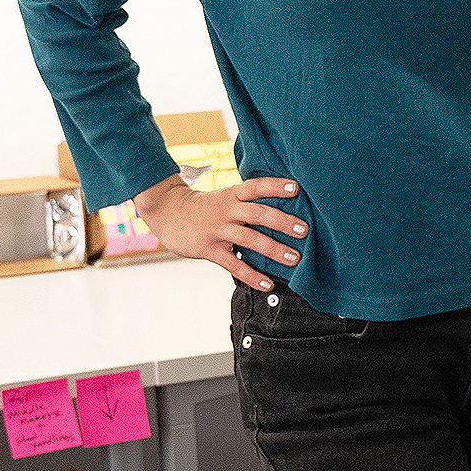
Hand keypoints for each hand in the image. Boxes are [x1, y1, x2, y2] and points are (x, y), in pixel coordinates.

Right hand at [140, 173, 306, 291]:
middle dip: (282, 222)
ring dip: (274, 249)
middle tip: (304, 230)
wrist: (166, 212)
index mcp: (232, 195)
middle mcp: (226, 210)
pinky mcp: (209, 249)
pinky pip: (233, 264)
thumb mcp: (224, 196)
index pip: (255, 187)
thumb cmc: (205, 206)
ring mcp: (217, 230)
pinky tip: (268, 284)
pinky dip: (251, 275)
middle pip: (258, 214)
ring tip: (295, 258)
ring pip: (250, 239)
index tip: (296, 188)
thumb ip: (248, 202)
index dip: (275, 186)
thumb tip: (285, 211)